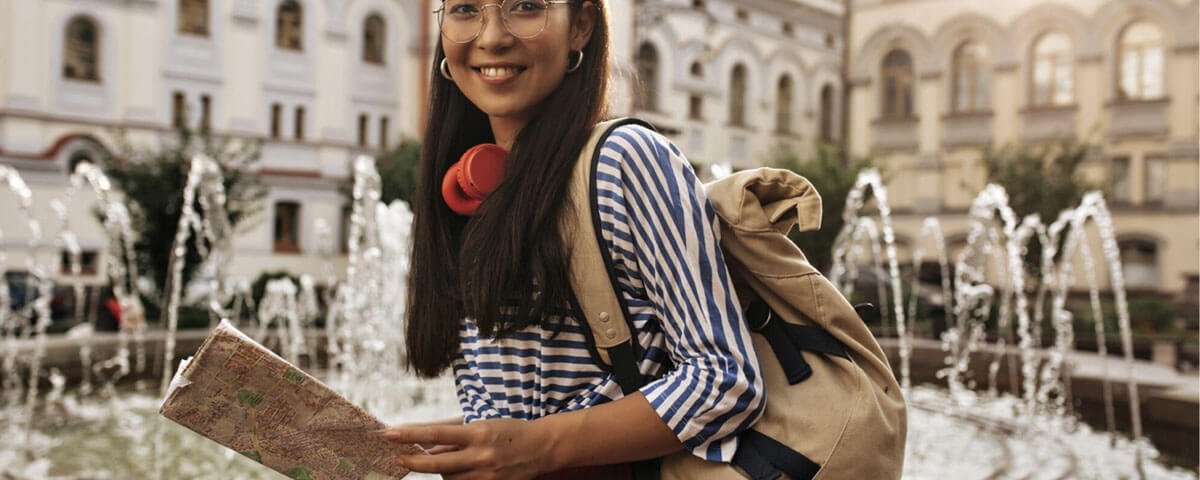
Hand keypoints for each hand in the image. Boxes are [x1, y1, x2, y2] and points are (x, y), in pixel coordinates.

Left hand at [383, 418, 552, 479]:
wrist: (541, 448)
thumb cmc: (508, 431)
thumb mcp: (481, 426)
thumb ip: (452, 437)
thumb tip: (424, 448)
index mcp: (478, 433)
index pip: (436, 435)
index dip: (411, 435)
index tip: (389, 434)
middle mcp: (481, 456)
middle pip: (437, 464)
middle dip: (414, 462)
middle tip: (398, 459)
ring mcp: (486, 476)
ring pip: (449, 479)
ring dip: (442, 471)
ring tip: (455, 459)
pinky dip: (456, 479)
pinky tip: (461, 471)